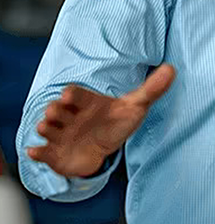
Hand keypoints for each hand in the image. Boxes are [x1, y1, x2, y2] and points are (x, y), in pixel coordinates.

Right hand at [26, 64, 175, 177]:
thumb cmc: (117, 121)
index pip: (77, 94)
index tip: (69, 94)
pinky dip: (37, 152)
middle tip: (53, 112)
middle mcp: (71, 116)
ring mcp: (62, 134)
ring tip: (45, 128)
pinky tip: (34, 152)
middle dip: (55, 110)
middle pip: (58, 109)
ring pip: (49, 128)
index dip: (73, 94)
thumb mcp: (135, 105)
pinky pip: (43, 152)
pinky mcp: (56, 153)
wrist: (103, 146)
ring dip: (45, 128)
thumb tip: (172, 69)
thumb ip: (151, 89)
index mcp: (87, 101)